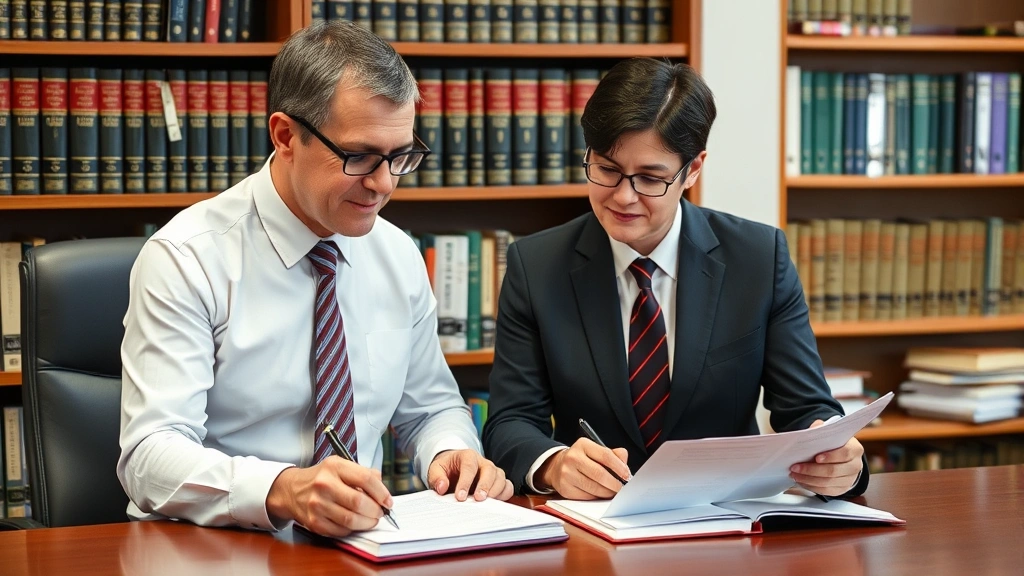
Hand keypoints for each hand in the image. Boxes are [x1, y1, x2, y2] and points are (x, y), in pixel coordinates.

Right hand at [265, 457, 392, 537]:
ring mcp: (317, 505)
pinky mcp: (314, 522)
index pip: (366, 479)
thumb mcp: (341, 466)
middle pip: (359, 502)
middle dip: (376, 510)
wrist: (292, 490)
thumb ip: (364, 474)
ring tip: (371, 519)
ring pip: (351, 520)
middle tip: (380, 512)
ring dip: (367, 522)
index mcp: (334, 467)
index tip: (388, 501)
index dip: (382, 492)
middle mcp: (324, 484)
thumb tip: (383, 491)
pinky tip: (354, 523)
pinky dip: (352, 529)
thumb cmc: (322, 478)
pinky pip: (341, 530)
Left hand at [428, 449, 514, 501]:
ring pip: (500, 478)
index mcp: (468, 456)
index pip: (470, 466)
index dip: (465, 482)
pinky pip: (507, 487)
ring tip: (486, 503)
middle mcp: (483, 462)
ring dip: (495, 491)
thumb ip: (437, 477)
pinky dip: (504, 495)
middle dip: (485, 486)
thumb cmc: (447, 468)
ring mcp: (493, 471)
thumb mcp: (436, 469)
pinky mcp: (498, 482)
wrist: (455, 468)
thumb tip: (442, 487)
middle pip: (489, 470)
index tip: (460, 497)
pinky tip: (495, 504)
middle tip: (478, 499)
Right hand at [537, 438, 630, 499]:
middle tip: (622, 488)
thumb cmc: (581, 459)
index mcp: (583, 445)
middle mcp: (572, 458)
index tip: (627, 475)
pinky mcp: (565, 489)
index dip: (619, 467)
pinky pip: (587, 496)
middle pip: (600, 474)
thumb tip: (624, 462)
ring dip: (608, 492)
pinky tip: (601, 494)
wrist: (557, 467)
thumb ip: (613, 454)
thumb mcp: (595, 450)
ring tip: (613, 492)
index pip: (605, 456)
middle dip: (615, 483)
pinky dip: (597, 497)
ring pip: (594, 488)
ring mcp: (567, 474)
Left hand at [789, 419, 864, 496]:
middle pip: (833, 471)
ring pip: (828, 482)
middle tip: (795, 467)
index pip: (845, 453)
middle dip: (811, 470)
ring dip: (808, 479)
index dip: (830, 456)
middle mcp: (855, 466)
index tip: (816, 457)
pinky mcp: (842, 489)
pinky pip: (826, 491)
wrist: (843, 457)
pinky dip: (812, 487)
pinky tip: (802, 481)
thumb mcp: (830, 433)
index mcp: (855, 449)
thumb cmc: (834, 443)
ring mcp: (849, 479)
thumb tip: (813, 429)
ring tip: (794, 474)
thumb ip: (821, 428)